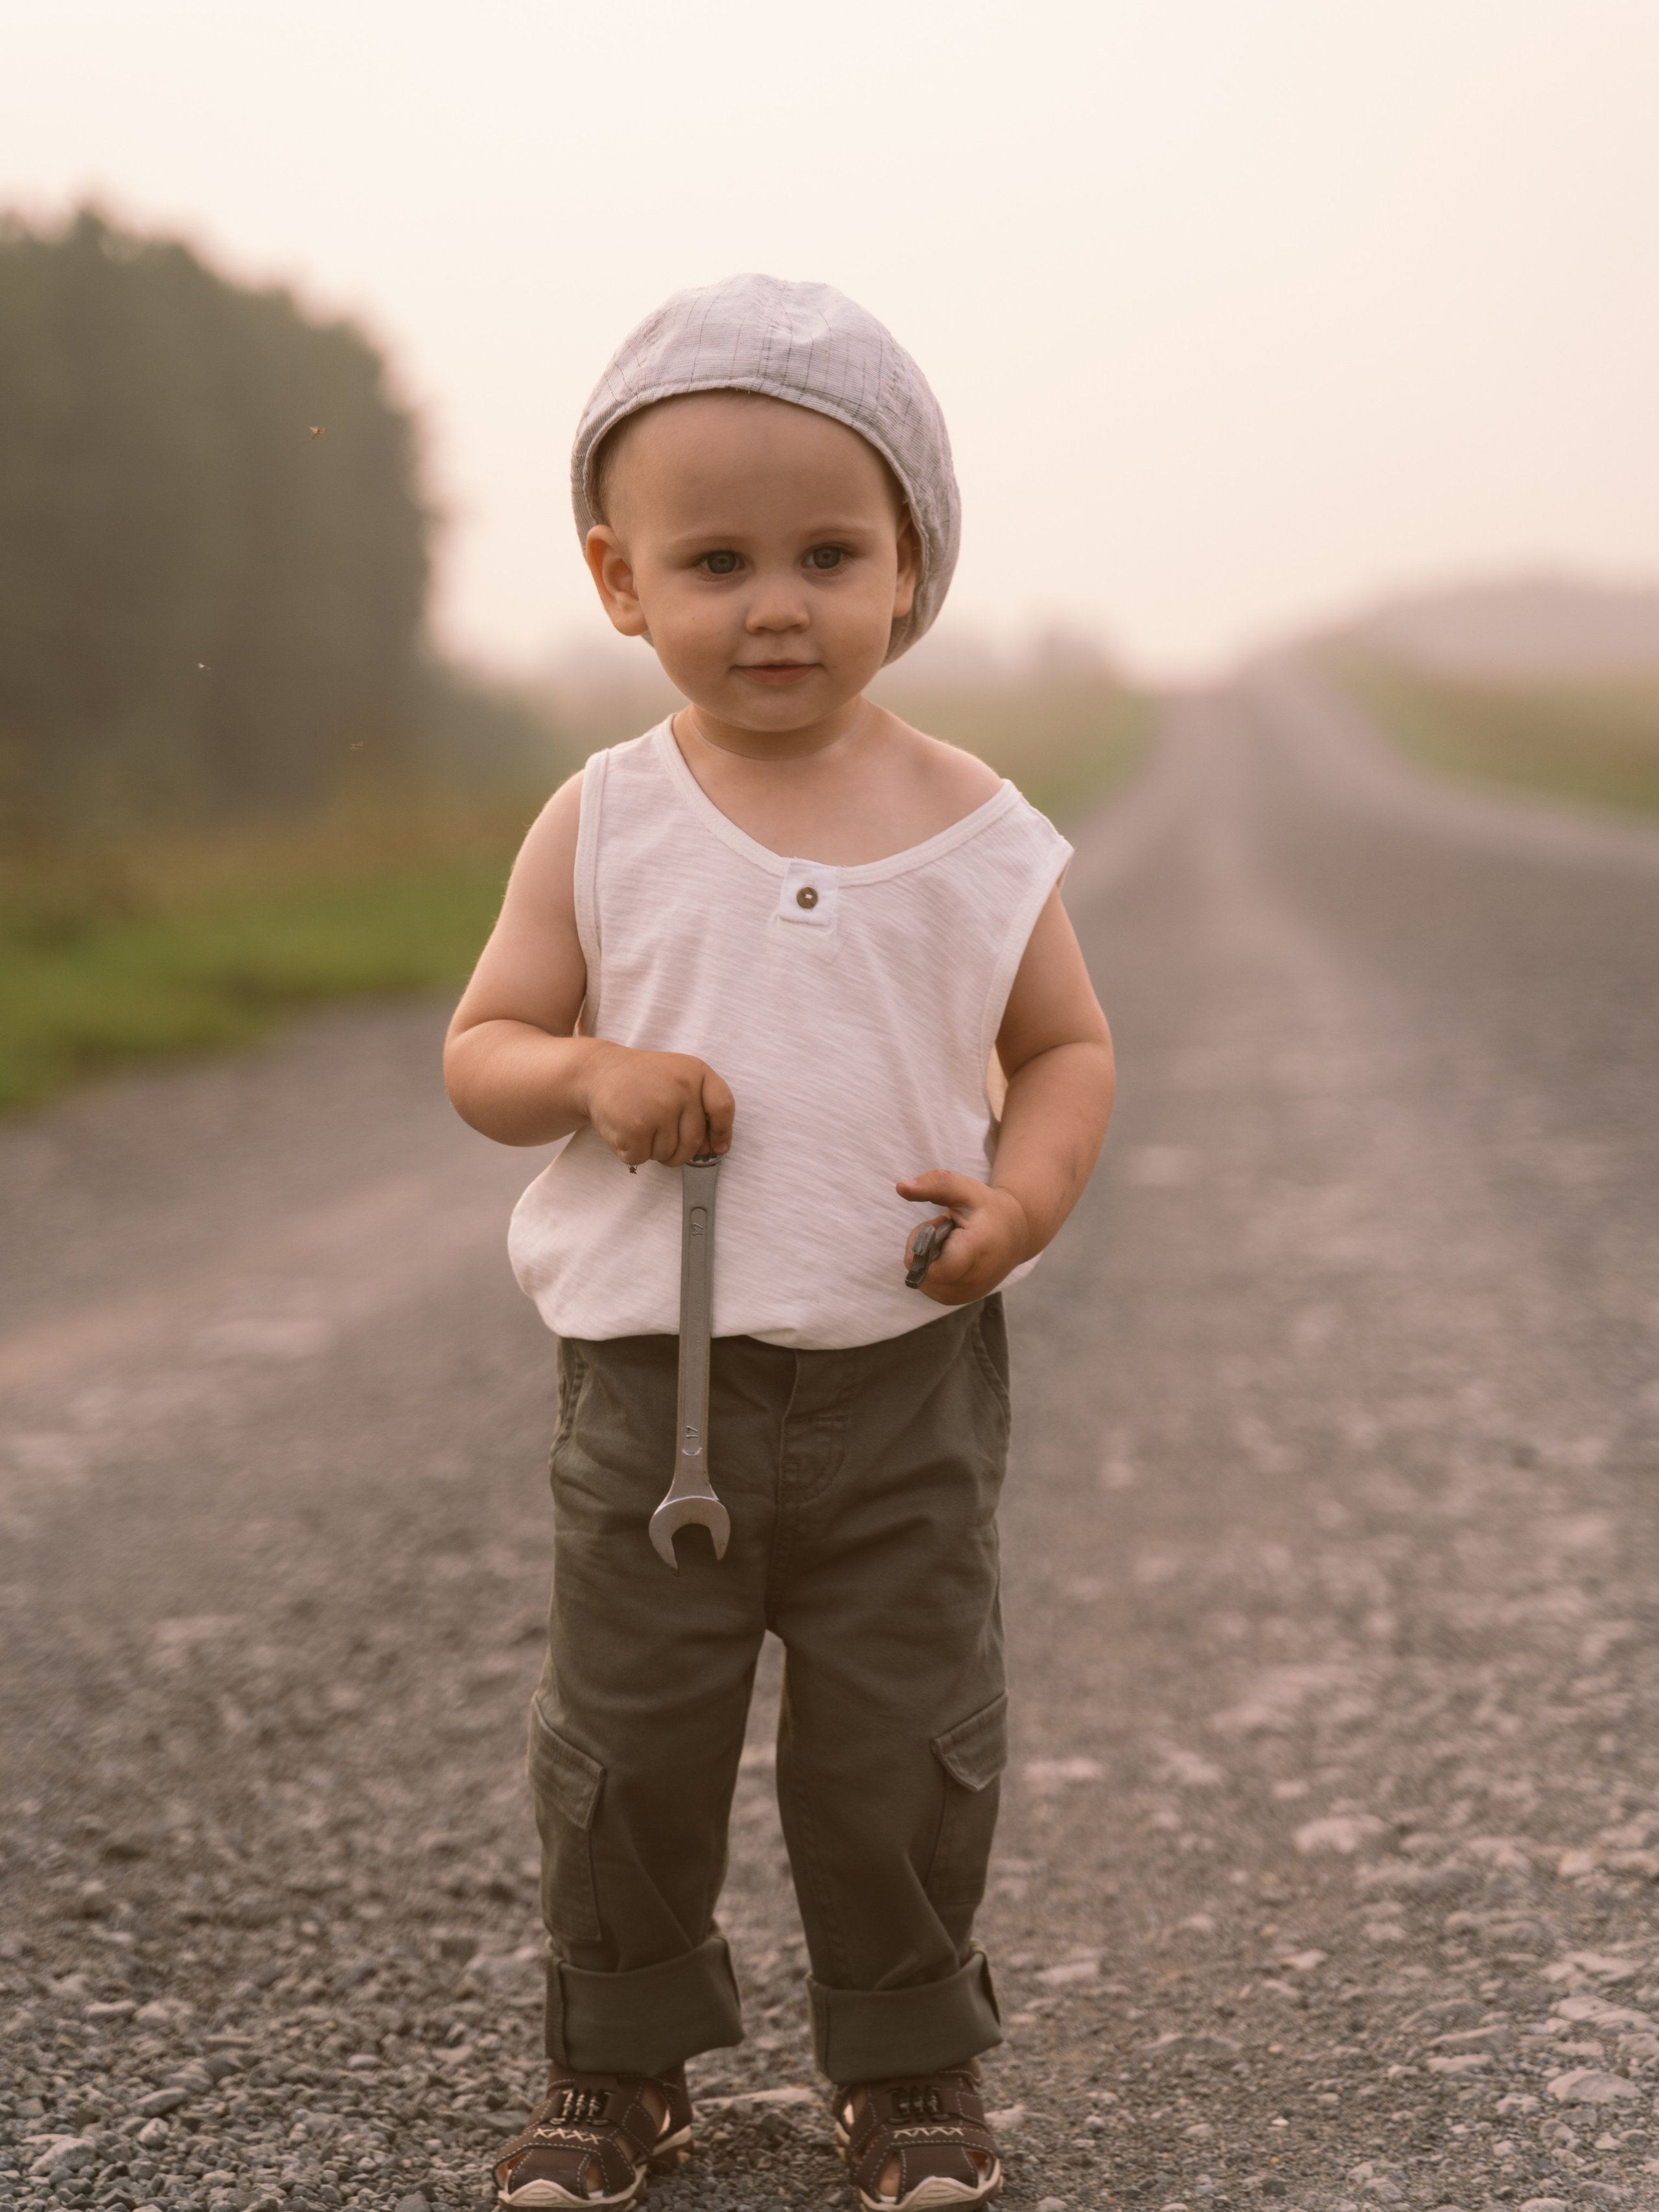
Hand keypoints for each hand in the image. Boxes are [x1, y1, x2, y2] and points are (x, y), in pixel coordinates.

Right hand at [585, 1045, 734, 1167]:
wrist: (598, 1072)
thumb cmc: (642, 1080)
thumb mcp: (678, 1077)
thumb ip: (701, 1106)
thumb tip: (715, 1148)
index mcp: (696, 1072)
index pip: (723, 1107)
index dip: (722, 1132)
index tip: (717, 1147)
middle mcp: (682, 1088)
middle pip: (694, 1142)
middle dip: (678, 1150)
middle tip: (658, 1134)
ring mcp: (659, 1109)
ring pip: (668, 1154)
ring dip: (653, 1150)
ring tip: (639, 1124)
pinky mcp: (636, 1128)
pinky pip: (642, 1158)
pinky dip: (631, 1152)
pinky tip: (624, 1129)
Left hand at [895, 1171, 1031, 1304]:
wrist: (1015, 1234)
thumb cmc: (986, 1209)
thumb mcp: (965, 1189)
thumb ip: (934, 1185)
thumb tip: (901, 1187)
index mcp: (976, 1251)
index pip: (935, 1268)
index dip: (924, 1246)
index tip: (940, 1223)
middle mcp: (972, 1281)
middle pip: (922, 1270)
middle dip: (925, 1248)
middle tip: (946, 1230)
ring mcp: (965, 1295)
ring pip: (921, 1279)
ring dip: (928, 1259)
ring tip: (951, 1244)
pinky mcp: (957, 1301)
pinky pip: (927, 1286)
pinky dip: (932, 1270)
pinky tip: (951, 1257)